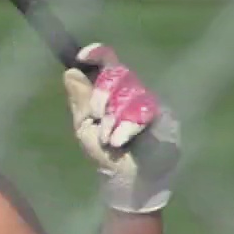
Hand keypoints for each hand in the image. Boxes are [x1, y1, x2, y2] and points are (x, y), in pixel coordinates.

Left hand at [62, 43, 180, 213]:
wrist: (128, 179)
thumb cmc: (105, 152)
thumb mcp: (85, 128)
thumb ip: (80, 102)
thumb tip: (71, 72)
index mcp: (110, 89)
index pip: (107, 61)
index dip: (97, 54)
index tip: (82, 57)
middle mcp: (130, 90)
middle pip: (117, 73)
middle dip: (101, 93)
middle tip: (95, 115)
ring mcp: (147, 101)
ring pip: (130, 92)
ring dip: (113, 117)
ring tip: (107, 138)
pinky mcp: (163, 116)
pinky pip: (143, 111)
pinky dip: (126, 126)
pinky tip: (119, 140)